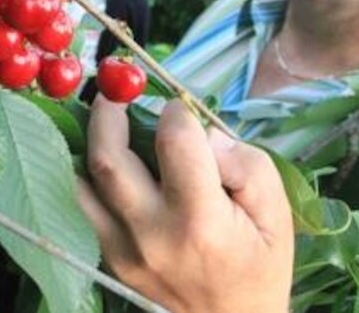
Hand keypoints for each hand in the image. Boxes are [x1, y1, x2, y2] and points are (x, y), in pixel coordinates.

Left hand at [78, 96, 292, 312]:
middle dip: (108, 111)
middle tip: (114, 90)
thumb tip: (202, 132)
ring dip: (88, 143)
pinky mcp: (109, 260)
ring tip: (103, 119)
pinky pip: (83, 209)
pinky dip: (84, 177)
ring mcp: (123, 250)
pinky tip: (98, 158)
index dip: (175, 111)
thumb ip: (244, 163)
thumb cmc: (260, 267)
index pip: (174, 142)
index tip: (178, 104)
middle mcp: (152, 233)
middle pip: (108, 158)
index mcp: (200, 219)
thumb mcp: (276, 212)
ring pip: (82, 183)